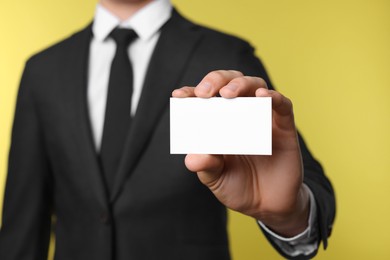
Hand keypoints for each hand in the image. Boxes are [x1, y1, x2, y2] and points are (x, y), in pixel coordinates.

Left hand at [172, 70, 309, 236]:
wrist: (268, 204)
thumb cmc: (238, 186)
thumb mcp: (216, 179)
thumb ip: (206, 166)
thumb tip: (192, 158)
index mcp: (218, 123)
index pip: (204, 99)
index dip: (191, 92)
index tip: (179, 95)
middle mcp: (239, 115)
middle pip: (229, 82)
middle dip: (215, 80)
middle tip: (205, 93)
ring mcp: (262, 117)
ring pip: (254, 85)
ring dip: (240, 84)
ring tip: (228, 94)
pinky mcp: (283, 126)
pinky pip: (282, 104)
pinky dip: (273, 97)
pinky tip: (262, 97)